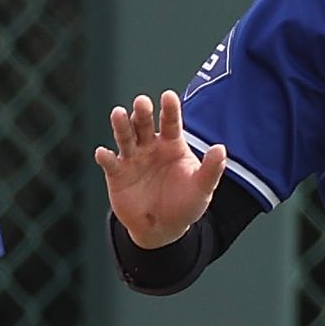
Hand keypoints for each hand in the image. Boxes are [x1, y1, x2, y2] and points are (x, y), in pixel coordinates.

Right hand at [93, 90, 227, 247]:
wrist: (163, 229)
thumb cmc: (184, 204)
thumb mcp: (202, 189)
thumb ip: (211, 169)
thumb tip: (221, 149)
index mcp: (172, 144)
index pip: (171, 122)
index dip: (169, 109)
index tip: (168, 96)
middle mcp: (150, 146)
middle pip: (144, 124)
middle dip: (142, 112)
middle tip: (142, 102)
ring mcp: (132, 158)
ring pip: (125, 137)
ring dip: (121, 125)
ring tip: (118, 114)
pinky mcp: (117, 174)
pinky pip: (110, 163)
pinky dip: (106, 157)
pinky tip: (103, 153)